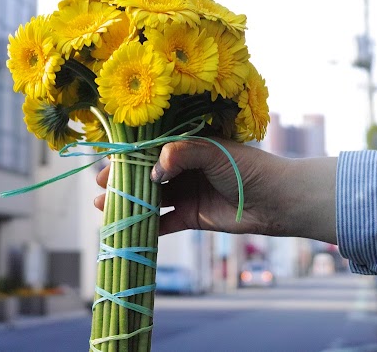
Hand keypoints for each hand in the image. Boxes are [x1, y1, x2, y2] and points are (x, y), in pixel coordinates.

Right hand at [94, 138, 337, 242]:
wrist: (277, 200)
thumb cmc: (248, 168)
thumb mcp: (214, 153)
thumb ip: (183, 154)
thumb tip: (155, 164)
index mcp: (188, 146)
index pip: (151, 149)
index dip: (128, 157)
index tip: (107, 163)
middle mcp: (184, 168)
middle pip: (146, 174)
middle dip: (123, 180)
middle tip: (99, 187)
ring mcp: (187, 192)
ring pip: (152, 198)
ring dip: (130, 202)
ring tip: (105, 207)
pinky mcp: (193, 216)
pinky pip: (165, 221)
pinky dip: (149, 226)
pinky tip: (130, 228)